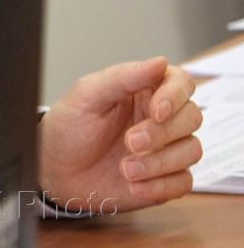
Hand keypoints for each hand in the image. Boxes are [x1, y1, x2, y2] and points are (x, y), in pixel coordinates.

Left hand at [37, 56, 201, 213]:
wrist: (55, 171)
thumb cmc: (68, 128)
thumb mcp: (86, 96)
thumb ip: (123, 77)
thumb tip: (161, 61)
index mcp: (143, 91)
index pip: (180, 83)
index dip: (175, 96)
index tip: (156, 111)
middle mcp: (159, 118)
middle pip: (191, 117)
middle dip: (162, 133)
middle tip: (129, 142)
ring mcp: (165, 149)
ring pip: (191, 150)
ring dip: (159, 163)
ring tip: (125, 169)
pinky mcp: (165, 178)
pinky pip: (184, 181)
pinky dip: (160, 185)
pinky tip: (134, 185)